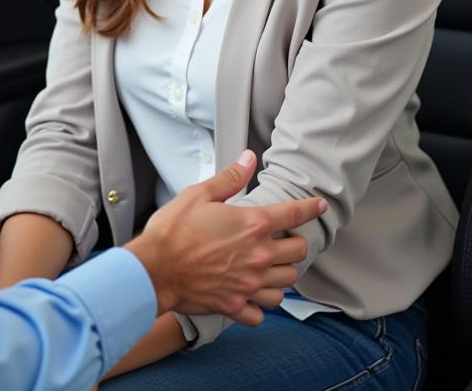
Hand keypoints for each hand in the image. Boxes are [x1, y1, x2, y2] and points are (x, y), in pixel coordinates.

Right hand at [125, 150, 326, 321]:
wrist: (153, 270)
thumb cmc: (172, 231)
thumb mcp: (199, 194)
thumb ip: (229, 178)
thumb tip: (248, 160)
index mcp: (251, 226)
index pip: (292, 214)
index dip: (309, 207)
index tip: (318, 205)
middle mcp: (257, 257)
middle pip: (298, 252)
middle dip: (295, 242)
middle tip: (284, 237)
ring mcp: (248, 284)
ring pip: (286, 283)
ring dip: (283, 272)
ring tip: (272, 265)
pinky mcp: (236, 305)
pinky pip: (263, 311)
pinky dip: (262, 303)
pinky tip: (253, 293)